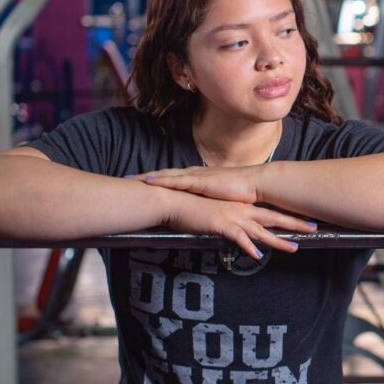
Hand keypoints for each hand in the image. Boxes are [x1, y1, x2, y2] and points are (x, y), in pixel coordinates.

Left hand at [131, 165, 260, 204]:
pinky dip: (162, 180)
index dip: (158, 178)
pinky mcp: (200, 181)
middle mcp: (195, 174)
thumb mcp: (221, 197)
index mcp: (200, 177)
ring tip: (132, 179)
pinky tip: (149, 182)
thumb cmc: (242, 192)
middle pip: (165, 174)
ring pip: (167, 175)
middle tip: (128, 178)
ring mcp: (196, 176)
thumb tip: (204, 209)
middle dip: (146, 175)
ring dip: (148, 177)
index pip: (174, 177)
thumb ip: (210, 201)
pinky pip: (176, 181)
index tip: (142, 181)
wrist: (255, 183)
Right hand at [161, 190, 314, 258]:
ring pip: (261, 231)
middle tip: (314, 228)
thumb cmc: (195, 207)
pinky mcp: (221, 225)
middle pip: (273, 218)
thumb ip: (230, 222)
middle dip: (294, 224)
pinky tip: (257, 256)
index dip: (288, 217)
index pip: (270, 212)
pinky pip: (238, 238)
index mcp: (242, 207)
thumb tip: (239, 231)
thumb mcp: (217, 214)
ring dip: (278, 241)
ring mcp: (233, 217)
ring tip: (294, 248)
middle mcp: (242, 211)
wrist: (176, 200)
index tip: (304, 220)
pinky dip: (248, 247)